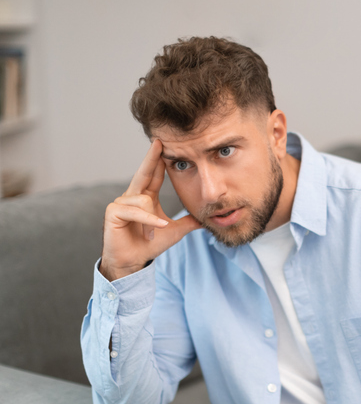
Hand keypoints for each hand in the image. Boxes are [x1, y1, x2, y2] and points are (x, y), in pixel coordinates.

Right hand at [100, 140, 201, 280]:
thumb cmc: (149, 244)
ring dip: (152, 221)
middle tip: (159, 142)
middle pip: (143, 173)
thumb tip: (205, 218)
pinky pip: (135, 211)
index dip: (159, 160)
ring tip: (152, 235)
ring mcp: (121, 203)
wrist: (133, 262)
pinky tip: (153, 231)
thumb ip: (188, 221)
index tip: (164, 145)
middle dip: (151, 157)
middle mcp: (132, 196)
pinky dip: (147, 221)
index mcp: (146, 196)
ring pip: (144, 200)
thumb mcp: (174, 231)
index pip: (154, 175)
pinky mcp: (113, 212)